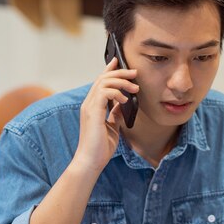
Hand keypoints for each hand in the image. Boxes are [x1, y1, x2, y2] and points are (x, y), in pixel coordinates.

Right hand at [71, 58, 138, 173]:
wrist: (91, 161)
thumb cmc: (100, 147)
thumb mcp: (112, 127)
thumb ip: (115, 113)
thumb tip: (122, 104)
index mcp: (92, 106)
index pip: (100, 82)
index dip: (109, 70)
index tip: (118, 61)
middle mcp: (89, 103)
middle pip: (102, 78)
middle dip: (120, 72)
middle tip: (135, 73)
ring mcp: (89, 107)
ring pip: (103, 82)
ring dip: (122, 82)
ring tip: (135, 88)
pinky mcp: (93, 112)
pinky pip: (105, 93)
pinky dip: (117, 92)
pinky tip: (125, 100)